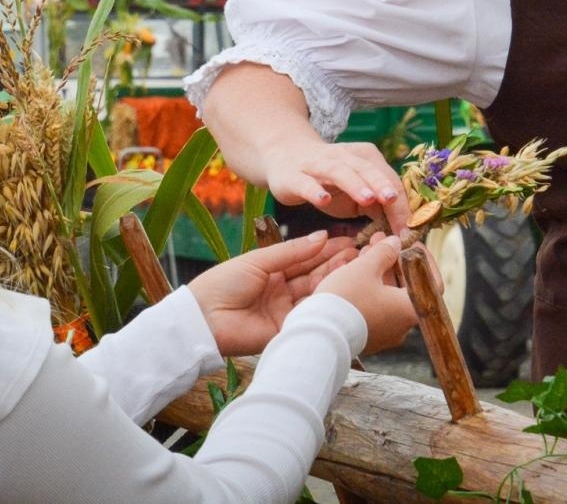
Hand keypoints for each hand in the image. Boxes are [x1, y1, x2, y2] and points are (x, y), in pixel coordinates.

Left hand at [187, 231, 356, 355]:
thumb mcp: (259, 261)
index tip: (351, 240)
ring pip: (317, 293)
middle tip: (363, 252)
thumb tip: (322, 236)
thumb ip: (292, 251)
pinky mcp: (288, 330)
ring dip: (337, 280)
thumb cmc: (223, 283)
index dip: (328, 249)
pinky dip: (326, 303)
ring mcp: (286, 311)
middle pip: (315, 275)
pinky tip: (344, 290)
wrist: (203, 319)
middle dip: (338, 263)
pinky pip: (311, 314)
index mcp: (273, 271)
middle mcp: (283, 290)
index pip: (306, 258)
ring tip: (359, 266)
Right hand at [264, 136, 409, 233]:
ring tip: (369, 199)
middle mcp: (343, 156)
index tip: (408, 229)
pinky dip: (315, 190)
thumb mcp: (357, 192)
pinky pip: (307, 183)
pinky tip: (324, 199)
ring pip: (340, 171)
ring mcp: (318, 164)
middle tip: (394, 200)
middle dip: (381, 184)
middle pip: (367, 169)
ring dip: (355, 184)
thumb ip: (378, 206)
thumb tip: (403, 230)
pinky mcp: (295, 176)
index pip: (387, 179)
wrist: (286, 158)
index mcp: (364, 159)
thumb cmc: (329, 181)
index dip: (399, 203)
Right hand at [316, 235, 417, 353]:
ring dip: (380, 272)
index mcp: (412, 309)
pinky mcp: (368, 337)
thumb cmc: (346, 299)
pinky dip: (371, 289)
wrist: (318, 335)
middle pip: (406, 287)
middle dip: (393, 261)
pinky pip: (376, 307)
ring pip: (389, 296)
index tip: (409, 243)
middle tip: (381, 240)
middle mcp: (403, 326)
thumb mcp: (365, 267)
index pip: (431, 282)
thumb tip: (395, 243)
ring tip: (364, 251)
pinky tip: (356, 271)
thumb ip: (384, 252)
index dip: (422, 260)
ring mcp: (385, 334)